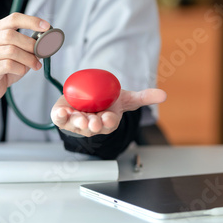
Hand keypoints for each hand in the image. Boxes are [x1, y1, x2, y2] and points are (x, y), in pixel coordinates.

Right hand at [0, 13, 50, 114]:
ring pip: (11, 51)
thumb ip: (28, 45)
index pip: (13, 19)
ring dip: (28, 59)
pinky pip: (8, 65)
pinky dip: (20, 68)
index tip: (46, 26)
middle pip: (11, 35)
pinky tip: (22, 71)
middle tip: (42, 52)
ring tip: (35, 65)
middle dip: (30, 44)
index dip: (31, 21)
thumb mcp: (17, 53)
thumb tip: (46, 42)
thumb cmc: (4, 67)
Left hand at [51, 89, 166, 136]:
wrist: (86, 99)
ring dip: (76, 121)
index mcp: (107, 123)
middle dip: (93, 125)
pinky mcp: (62, 118)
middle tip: (93, 121)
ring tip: (76, 117)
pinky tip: (60, 112)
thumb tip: (164, 95)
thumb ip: (144, 97)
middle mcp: (91, 125)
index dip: (109, 121)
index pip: (109, 124)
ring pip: (76, 124)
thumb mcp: (125, 99)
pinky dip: (59, 117)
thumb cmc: (106, 102)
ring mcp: (76, 123)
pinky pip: (59, 120)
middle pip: (92, 127)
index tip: (109, 117)